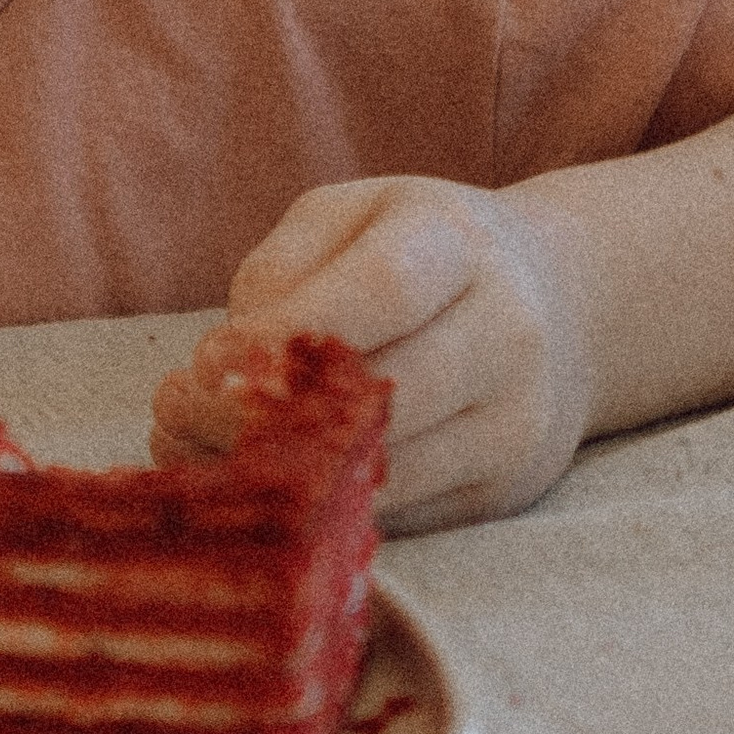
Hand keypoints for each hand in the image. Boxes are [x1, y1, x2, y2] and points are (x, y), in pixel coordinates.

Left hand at [150, 175, 595, 531]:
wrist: (558, 304)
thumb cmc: (416, 250)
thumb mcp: (347, 217)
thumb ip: (283, 271)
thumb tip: (228, 366)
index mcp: (458, 242)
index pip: (383, 291)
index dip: (290, 335)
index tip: (208, 363)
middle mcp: (506, 332)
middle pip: (387, 394)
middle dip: (265, 415)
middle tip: (175, 412)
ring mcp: (514, 421)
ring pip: (390, 472)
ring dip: (280, 472)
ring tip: (190, 448)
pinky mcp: (502, 491)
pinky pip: (399, 515)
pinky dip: (316, 506)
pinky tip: (253, 479)